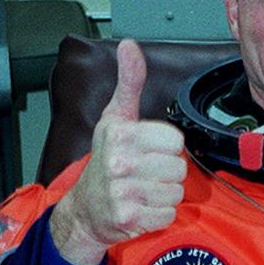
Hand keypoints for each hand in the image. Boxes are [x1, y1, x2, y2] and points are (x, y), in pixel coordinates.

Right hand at [49, 39, 186, 264]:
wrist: (85, 209)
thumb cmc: (104, 161)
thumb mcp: (115, 118)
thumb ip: (129, 83)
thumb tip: (130, 46)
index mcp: (120, 134)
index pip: (175, 141)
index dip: (166, 147)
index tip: (149, 151)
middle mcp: (119, 163)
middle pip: (178, 168)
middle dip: (167, 172)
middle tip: (146, 173)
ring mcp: (123, 192)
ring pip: (175, 192)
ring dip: (164, 194)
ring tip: (144, 190)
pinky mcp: (129, 218)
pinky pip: (168, 215)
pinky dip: (159, 215)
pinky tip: (142, 207)